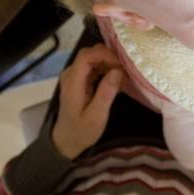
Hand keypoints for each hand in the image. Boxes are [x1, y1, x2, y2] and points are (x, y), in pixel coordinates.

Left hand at [51, 45, 123, 159]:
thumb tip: (118, 71)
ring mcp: (75, 76)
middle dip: (110, 57)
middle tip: (126, 69)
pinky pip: (94, 67)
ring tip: (125, 76)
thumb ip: (106, 93)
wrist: (67, 140)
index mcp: (73, 82)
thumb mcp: (96, 116)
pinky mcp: (80, 80)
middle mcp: (71, 74)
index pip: (86, 56)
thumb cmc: (82, 131)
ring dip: (110, 63)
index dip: (105, 55)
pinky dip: (107, 69)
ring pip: (93, 58)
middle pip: (90, 53)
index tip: (122, 64)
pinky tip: (119, 80)